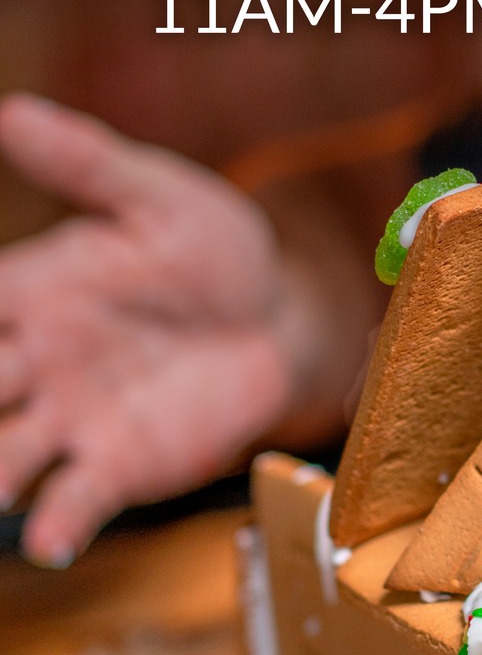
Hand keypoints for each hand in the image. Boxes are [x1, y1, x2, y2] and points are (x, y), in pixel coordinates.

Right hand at [0, 94, 335, 564]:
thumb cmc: (210, 247)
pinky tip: (49, 543)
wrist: (281, 316)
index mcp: (25, 290)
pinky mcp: (118, 466)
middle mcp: (30, 361)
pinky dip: (56, 526)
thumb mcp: (157, 196)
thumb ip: (87, 163)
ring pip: (2, 456)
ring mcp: (68, 419)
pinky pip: (74, 502)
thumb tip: (13, 111)